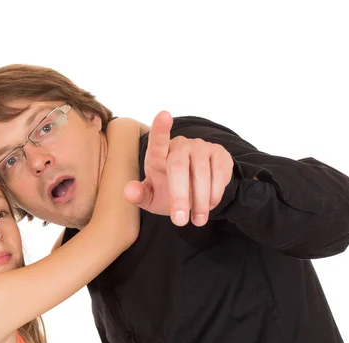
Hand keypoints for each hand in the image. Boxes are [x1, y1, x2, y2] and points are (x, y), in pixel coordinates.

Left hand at [124, 111, 233, 226]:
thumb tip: (129, 191)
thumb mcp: (151, 198)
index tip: (164, 115)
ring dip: (200, 201)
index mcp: (157, 154)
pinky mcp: (219, 153)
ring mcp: (201, 147)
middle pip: (179, 166)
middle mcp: (179, 145)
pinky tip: (210, 204)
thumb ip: (140, 195)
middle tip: (179, 221)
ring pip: (202, 172)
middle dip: (179, 196)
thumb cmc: (166, 192)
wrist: (194, 193)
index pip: (157, 140)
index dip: (161, 128)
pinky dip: (216, 192)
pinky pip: (220, 172)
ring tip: (197, 220)